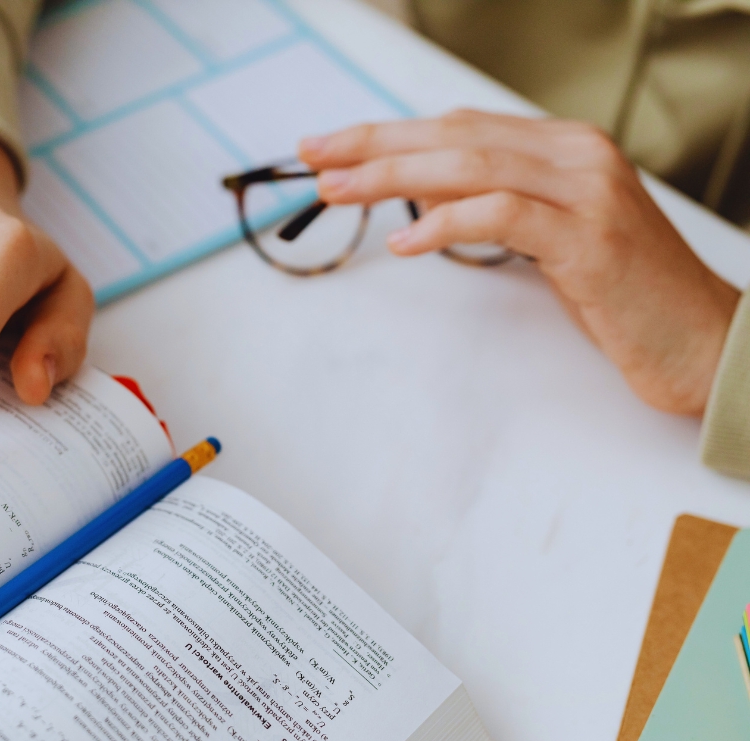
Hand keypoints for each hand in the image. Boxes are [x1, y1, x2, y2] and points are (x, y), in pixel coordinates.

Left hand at [299, 109, 739, 416]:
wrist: (700, 341)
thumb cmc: (619, 295)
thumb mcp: (550, 236)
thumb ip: (497, 203)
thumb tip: (422, 194)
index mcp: (562, 147)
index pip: (458, 126)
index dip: (389, 134)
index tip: (332, 148)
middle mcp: (576, 154)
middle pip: (454, 135)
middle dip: (374, 145)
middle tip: (313, 156)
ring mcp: (587, 191)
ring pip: (471, 164)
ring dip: (394, 176)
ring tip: (338, 191)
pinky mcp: (590, 238)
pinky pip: (504, 214)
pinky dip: (447, 221)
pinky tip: (405, 242)